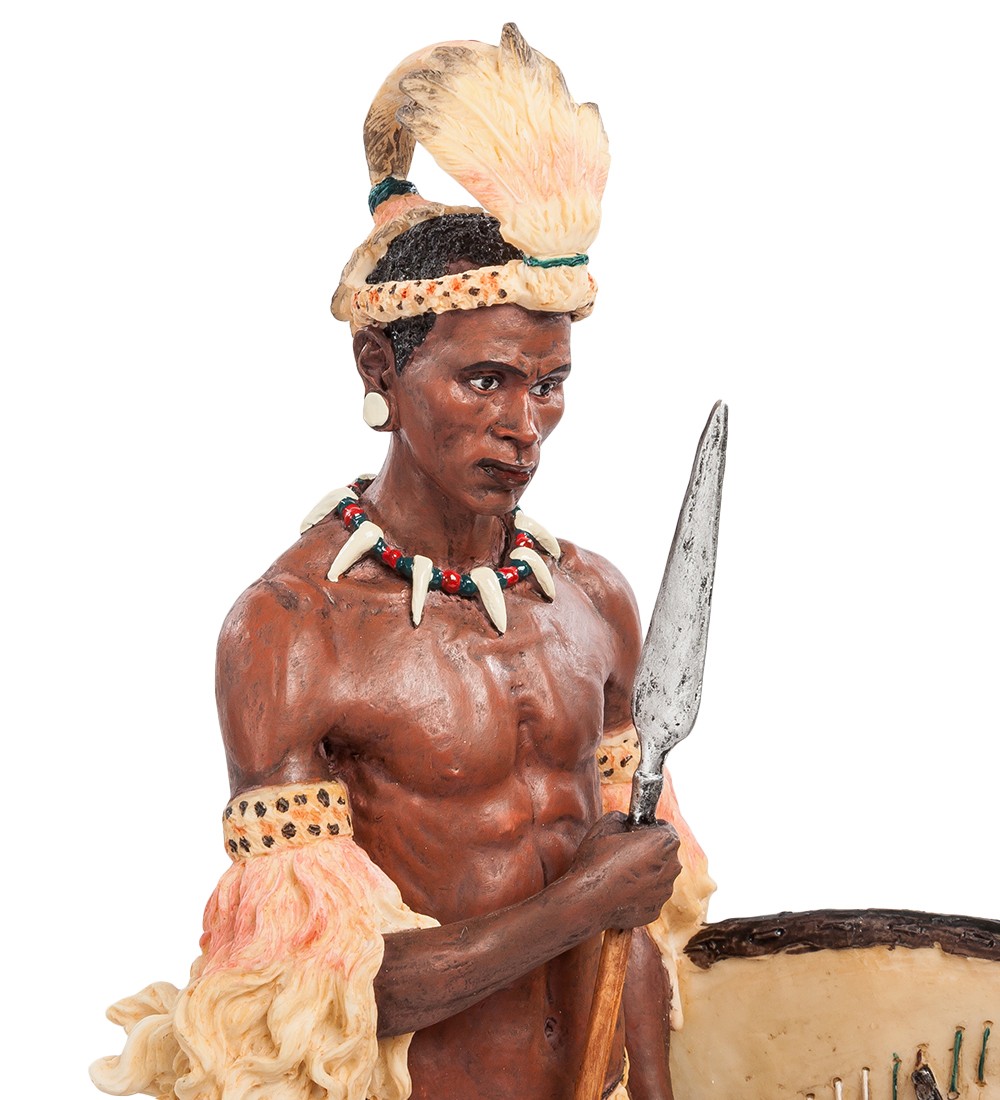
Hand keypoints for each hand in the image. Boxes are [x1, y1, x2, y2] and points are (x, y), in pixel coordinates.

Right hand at [566, 812, 680, 930]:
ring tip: (621, 874)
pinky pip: (651, 896)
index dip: (651, 828)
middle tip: (627, 853)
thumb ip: (623, 818)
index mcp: (663, 843)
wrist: (587, 901)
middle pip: (666, 854)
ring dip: (646, 873)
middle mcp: (671, 868)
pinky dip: (640, 893)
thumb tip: (626, 821)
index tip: (638, 832)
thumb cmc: (596, 861)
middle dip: (651, 851)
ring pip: (659, 876)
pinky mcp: (655, 911)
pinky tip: (620, 891)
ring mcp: (665, 892)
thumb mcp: (605, 825)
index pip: (667, 829)